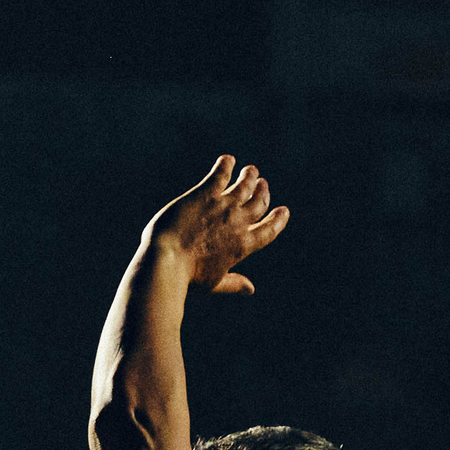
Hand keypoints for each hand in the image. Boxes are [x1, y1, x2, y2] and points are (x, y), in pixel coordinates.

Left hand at [146, 156, 288, 295]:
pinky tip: (227, 160)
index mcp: (243, 246)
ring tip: (250, 171)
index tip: (283, 211)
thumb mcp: (213, 283)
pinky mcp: (205, 193)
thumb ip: (234, 283)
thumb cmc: (187, 277)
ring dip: (250, 176)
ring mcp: (223, 206)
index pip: (269, 230)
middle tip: (262, 184)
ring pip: (244, 185)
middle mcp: (238, 223)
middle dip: (263, 192)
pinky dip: (226, 165)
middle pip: (259, 202)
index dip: (279, 219)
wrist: (166, 261)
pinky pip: (220, 174)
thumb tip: (251, 289)